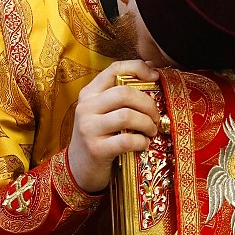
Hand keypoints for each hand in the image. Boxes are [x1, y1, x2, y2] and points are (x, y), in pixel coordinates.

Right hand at [68, 60, 160, 192]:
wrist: (79, 168)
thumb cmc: (98, 136)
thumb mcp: (104, 111)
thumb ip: (122, 91)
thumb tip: (150, 67)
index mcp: (89, 93)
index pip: (114, 69)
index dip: (138, 68)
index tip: (155, 77)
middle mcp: (86, 107)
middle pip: (124, 93)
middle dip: (148, 104)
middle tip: (155, 116)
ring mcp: (89, 128)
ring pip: (127, 116)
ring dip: (147, 124)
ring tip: (151, 130)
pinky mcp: (96, 149)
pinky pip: (126, 140)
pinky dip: (141, 141)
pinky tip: (143, 144)